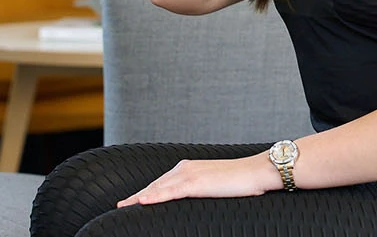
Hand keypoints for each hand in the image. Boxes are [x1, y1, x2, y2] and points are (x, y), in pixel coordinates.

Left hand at [115, 156, 273, 206]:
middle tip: (119, 206)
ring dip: (139, 198)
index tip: (131, 201)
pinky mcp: (196, 183)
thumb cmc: (240, 181)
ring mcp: (189, 174)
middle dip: (136, 196)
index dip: (144, 192)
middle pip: (154, 185)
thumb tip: (194, 200)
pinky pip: (171, 192)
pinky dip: (155, 197)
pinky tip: (143, 202)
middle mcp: (184, 168)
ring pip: (158, 188)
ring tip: (122, 206)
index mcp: (187, 169)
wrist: (257, 171)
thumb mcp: (214, 186)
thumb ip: (200, 190)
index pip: (160, 183)